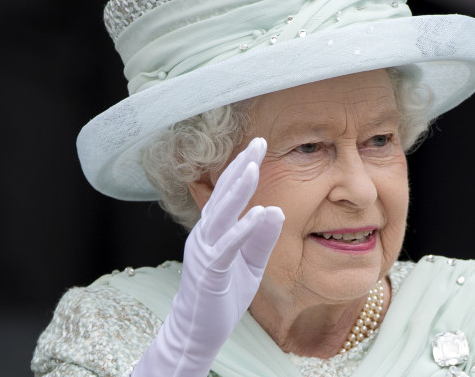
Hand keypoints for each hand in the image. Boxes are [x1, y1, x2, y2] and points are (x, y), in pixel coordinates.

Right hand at [131, 137, 283, 376]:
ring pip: (220, 214)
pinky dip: (243, 229)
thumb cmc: (223, 296)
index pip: (228, 192)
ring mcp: (204, 252)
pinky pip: (227, 246)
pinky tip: (260, 213)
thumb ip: (262, 238)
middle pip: (221, 194)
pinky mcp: (210, 272)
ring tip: (253, 167)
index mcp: (214, 230)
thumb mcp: (251, 264)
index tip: (259, 143)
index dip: (242, 167)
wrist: (198, 332)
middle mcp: (205, 235)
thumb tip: (276, 209)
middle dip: (240, 167)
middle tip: (258, 142)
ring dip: (237, 190)